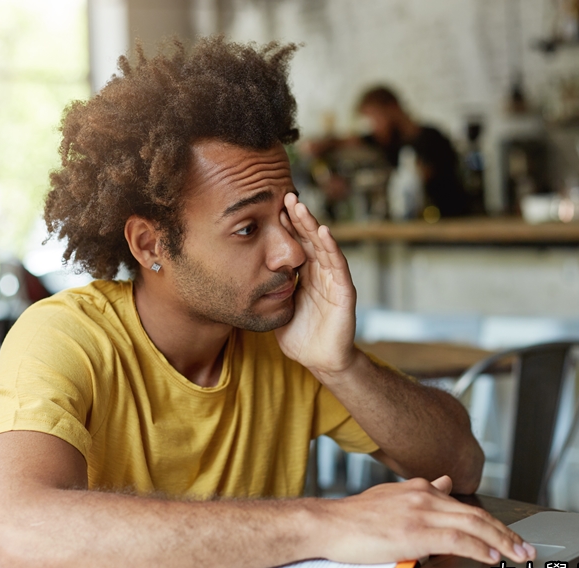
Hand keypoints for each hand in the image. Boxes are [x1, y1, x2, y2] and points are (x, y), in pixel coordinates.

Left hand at [275, 193, 358, 376]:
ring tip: (299, 206)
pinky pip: (338, 266)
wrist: (320, 361)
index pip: (295, 243)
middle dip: (297, 217)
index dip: (285, 225)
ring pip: (323, 245)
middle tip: (283, 195)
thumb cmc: (298, 335)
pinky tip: (322, 232)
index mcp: (304, 274)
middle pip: (309, 238)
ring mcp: (334, 280)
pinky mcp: (345, 291)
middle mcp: (320, 272)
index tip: (269, 205)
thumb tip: (233, 275)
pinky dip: (331, 247)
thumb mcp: (275, 307)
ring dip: (312, 224)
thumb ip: (263, 289)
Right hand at [313, 476, 536, 565]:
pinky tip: (491, 556)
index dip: (491, 521)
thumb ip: (421, 491)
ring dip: (500, 542)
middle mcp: (425, 496)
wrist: (328, 524)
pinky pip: (456, 540)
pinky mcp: (414, 532)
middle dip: (505, 533)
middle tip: (525, 548)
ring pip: (473, 525)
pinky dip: (477, 548)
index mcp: (421, 489)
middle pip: (476, 514)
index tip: (508, 535)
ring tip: (518, 555)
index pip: (466, 505)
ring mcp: (421, 513)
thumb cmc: (355, 517)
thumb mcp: (392, 496)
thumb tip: (445, 483)